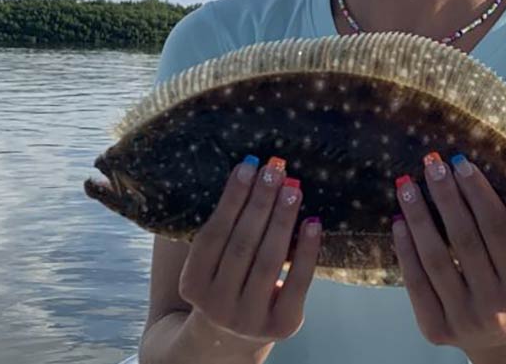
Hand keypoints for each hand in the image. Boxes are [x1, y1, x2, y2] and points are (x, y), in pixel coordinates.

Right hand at [178, 156, 321, 345]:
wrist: (231, 339)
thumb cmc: (226, 282)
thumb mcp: (212, 263)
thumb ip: (226, 227)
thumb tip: (253, 171)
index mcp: (193, 284)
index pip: (213, 235)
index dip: (231, 199)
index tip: (248, 167)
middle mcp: (216, 305)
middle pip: (242, 245)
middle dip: (260, 203)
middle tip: (275, 171)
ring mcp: (248, 319)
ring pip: (268, 261)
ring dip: (282, 220)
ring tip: (293, 189)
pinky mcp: (281, 326)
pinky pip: (297, 283)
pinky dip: (307, 251)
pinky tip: (312, 222)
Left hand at [391, 153, 505, 357]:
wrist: (503, 345)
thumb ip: (498, 234)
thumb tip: (462, 177)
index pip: (498, 230)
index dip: (479, 194)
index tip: (462, 164)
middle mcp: (493, 303)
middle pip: (464, 240)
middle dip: (446, 197)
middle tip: (431, 165)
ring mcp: (462, 318)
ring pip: (435, 259)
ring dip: (419, 217)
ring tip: (407, 187)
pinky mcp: (435, 329)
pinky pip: (416, 283)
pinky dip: (405, 251)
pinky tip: (399, 224)